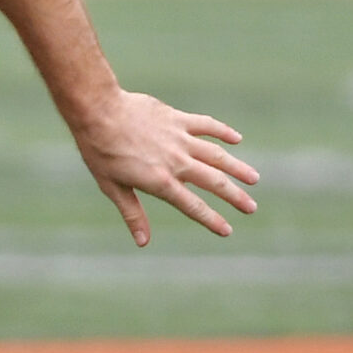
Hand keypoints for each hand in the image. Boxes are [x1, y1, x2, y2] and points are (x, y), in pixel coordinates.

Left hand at [71, 91, 258, 244]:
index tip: (227, 230)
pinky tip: (236, 139)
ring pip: (217, 155)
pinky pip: (207, 125)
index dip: (211, 220)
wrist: (98, 111)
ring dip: (237, 167)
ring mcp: (179, 139)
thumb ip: (132, 214)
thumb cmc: (100, 151)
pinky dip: (223, 132)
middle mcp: (176, 162)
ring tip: (254, 178)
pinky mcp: (177, 119)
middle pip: (214, 182)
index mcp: (161, 181)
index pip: (193, 206)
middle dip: (235, 196)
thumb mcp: (112, 187)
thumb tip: (143, 242)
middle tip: (251, 207)